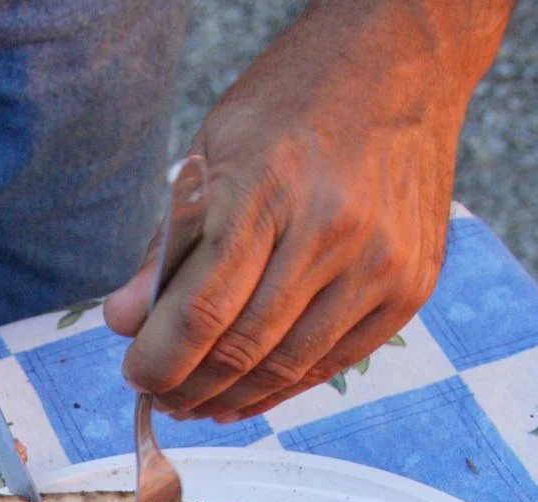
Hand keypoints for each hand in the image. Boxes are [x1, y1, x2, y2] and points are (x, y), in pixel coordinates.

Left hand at [102, 0, 510, 421]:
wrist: (402, 62)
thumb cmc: (295, 101)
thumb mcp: (213, 150)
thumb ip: (170, 244)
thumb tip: (124, 321)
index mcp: (270, 189)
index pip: (203, 308)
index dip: (160, 358)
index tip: (135, 374)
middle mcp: (333, 230)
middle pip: (244, 347)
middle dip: (189, 386)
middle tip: (161, 397)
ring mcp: (380, 263)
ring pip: (291, 365)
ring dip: (234, 397)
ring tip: (198, 402)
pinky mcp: (413, 285)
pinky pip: (337, 360)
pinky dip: (287, 387)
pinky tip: (250, 393)